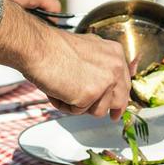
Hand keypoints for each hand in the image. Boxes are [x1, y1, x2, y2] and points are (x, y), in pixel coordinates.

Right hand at [0, 0, 132, 119]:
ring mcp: (104, 82)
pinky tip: (58, 90)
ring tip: (65, 88)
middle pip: (119, 100)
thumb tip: (104, 80)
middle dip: (110, 109)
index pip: (125, 82)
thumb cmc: (53, 47)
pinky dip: (65, 105)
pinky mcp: (90, 95)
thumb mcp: (87, 49)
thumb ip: (100, 64)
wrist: (38, 48)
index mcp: (115, 53)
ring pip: (99, 110)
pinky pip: (78, 111)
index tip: (118, 108)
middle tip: (111, 117)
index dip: (121, 98)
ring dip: (81, 105)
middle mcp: (114, 67)